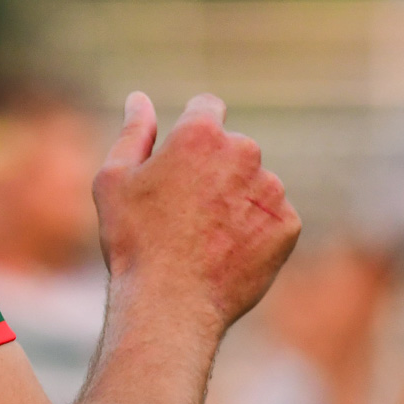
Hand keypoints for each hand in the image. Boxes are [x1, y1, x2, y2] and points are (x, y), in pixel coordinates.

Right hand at [93, 93, 299, 335]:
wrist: (171, 303)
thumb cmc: (133, 239)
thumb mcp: (115, 178)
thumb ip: (134, 132)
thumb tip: (140, 99)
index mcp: (201, 134)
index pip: (208, 106)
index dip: (193, 128)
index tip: (182, 157)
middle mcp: (244, 153)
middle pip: (233, 147)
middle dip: (214, 167)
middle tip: (184, 208)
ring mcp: (271, 190)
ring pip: (254, 182)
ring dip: (235, 198)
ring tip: (203, 236)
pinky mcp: (288, 226)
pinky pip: (271, 216)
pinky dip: (253, 229)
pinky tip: (225, 251)